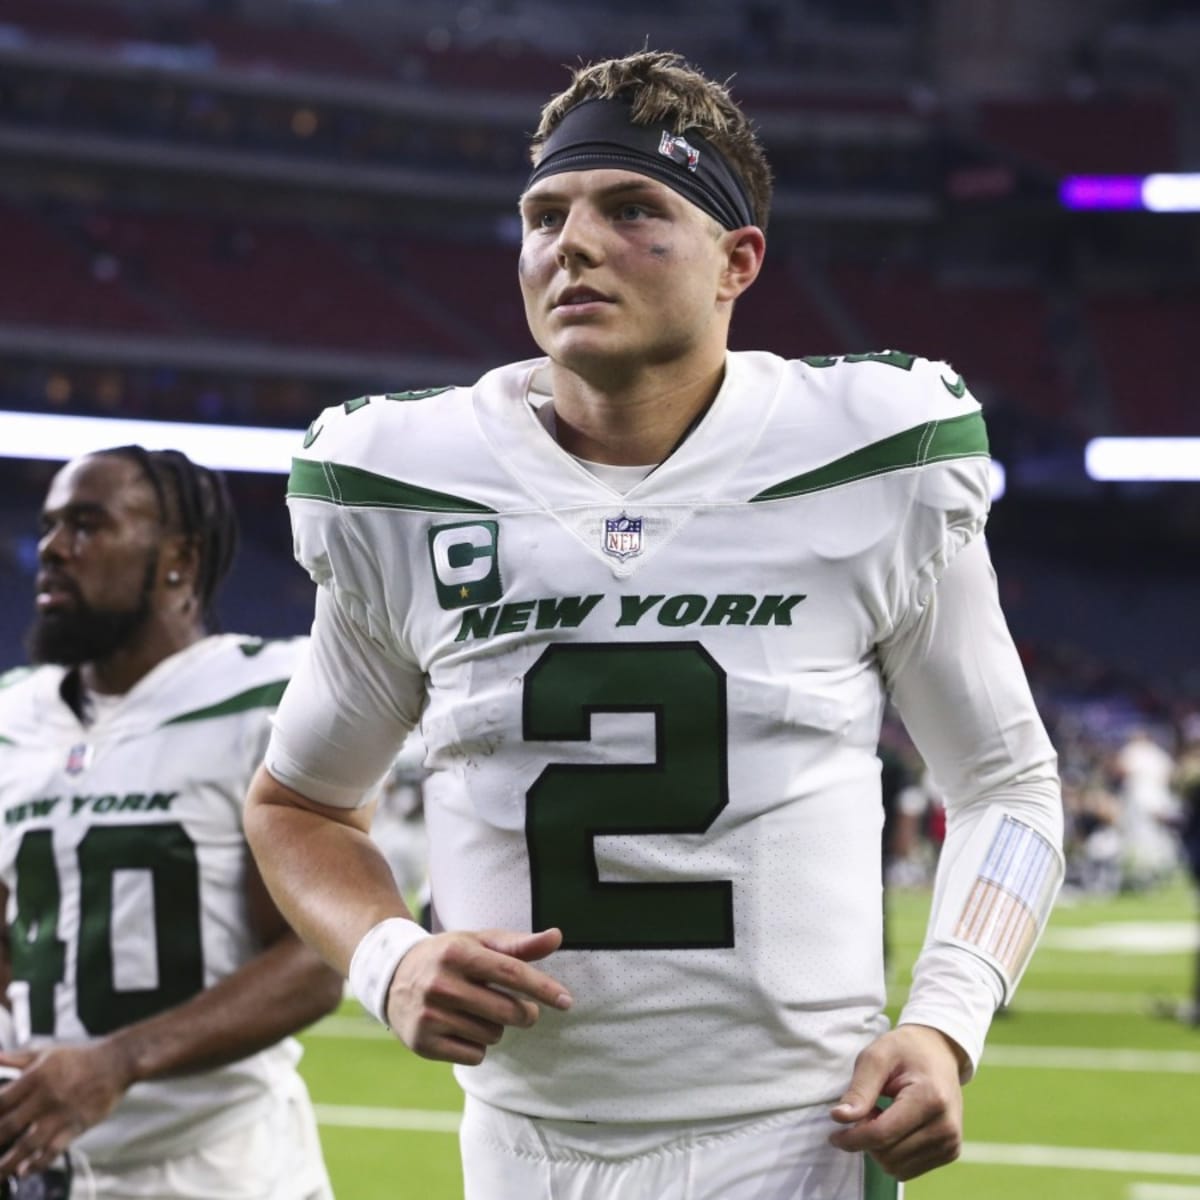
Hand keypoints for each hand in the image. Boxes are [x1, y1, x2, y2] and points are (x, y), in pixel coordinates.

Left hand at [0, 1041, 133, 1177]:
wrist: (118, 1062)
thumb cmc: (81, 1058)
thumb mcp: (48, 1052)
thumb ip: (18, 1059)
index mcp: (36, 1076)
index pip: (3, 1101)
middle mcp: (46, 1096)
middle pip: (9, 1126)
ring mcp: (61, 1113)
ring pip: (28, 1144)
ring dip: (9, 1162)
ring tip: (1, 1172)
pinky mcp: (76, 1125)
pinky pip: (53, 1150)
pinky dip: (37, 1163)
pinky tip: (26, 1170)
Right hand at [386, 927, 571, 1065]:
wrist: (392, 976)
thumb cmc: (448, 956)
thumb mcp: (479, 942)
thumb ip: (519, 944)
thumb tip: (557, 937)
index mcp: (459, 953)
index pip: (511, 972)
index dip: (542, 988)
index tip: (567, 1001)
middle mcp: (442, 983)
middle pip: (507, 1010)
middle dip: (524, 1013)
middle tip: (522, 1010)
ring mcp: (430, 1015)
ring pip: (493, 1035)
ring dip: (496, 1028)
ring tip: (476, 1012)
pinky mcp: (423, 1043)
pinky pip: (475, 1055)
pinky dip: (477, 1046)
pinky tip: (460, 1028)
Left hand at [828, 1024, 964, 1180]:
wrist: (940, 1052)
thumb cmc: (905, 1050)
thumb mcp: (877, 1056)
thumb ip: (859, 1089)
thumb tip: (839, 1117)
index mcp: (929, 1098)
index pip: (883, 1134)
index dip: (853, 1138)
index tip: (834, 1134)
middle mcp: (945, 1127)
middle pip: (888, 1154)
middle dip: (866, 1138)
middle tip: (865, 1110)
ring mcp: (950, 1143)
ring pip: (896, 1167)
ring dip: (878, 1147)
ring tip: (881, 1114)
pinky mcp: (950, 1152)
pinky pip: (908, 1169)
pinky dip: (892, 1152)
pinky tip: (893, 1127)